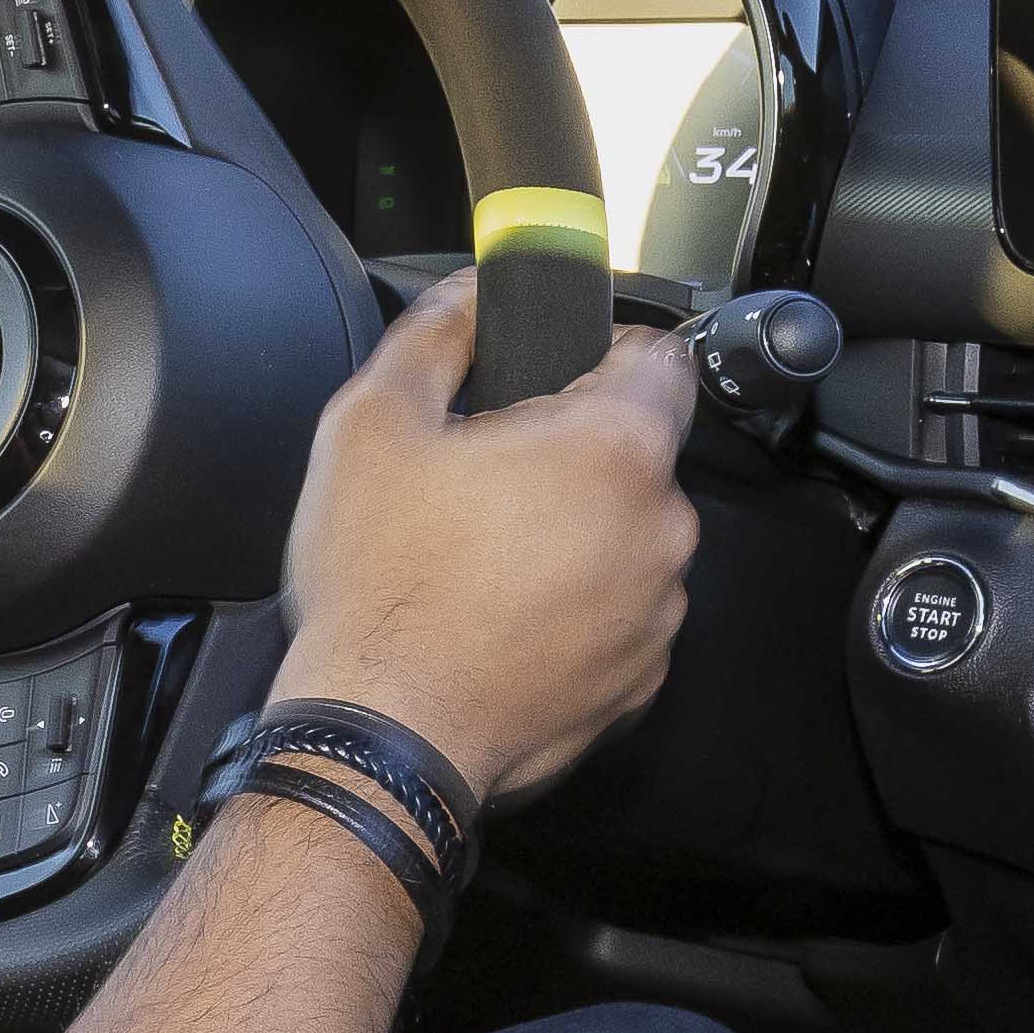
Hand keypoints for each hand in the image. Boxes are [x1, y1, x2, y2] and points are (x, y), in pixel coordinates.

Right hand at [268, 274, 699, 807]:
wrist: (384, 737)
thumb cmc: (382, 587)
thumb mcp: (371, 423)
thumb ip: (434, 334)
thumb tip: (468, 295)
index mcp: (613, 452)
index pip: (662, 360)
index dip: (606, 353)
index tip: (556, 375)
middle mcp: (659, 531)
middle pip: (638, 456)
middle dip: (574, 456)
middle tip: (488, 480)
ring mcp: (656, 613)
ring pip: (629, 540)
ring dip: (578, 536)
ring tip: (487, 561)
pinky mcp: (640, 681)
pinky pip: (619, 616)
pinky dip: (577, 610)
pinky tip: (502, 619)